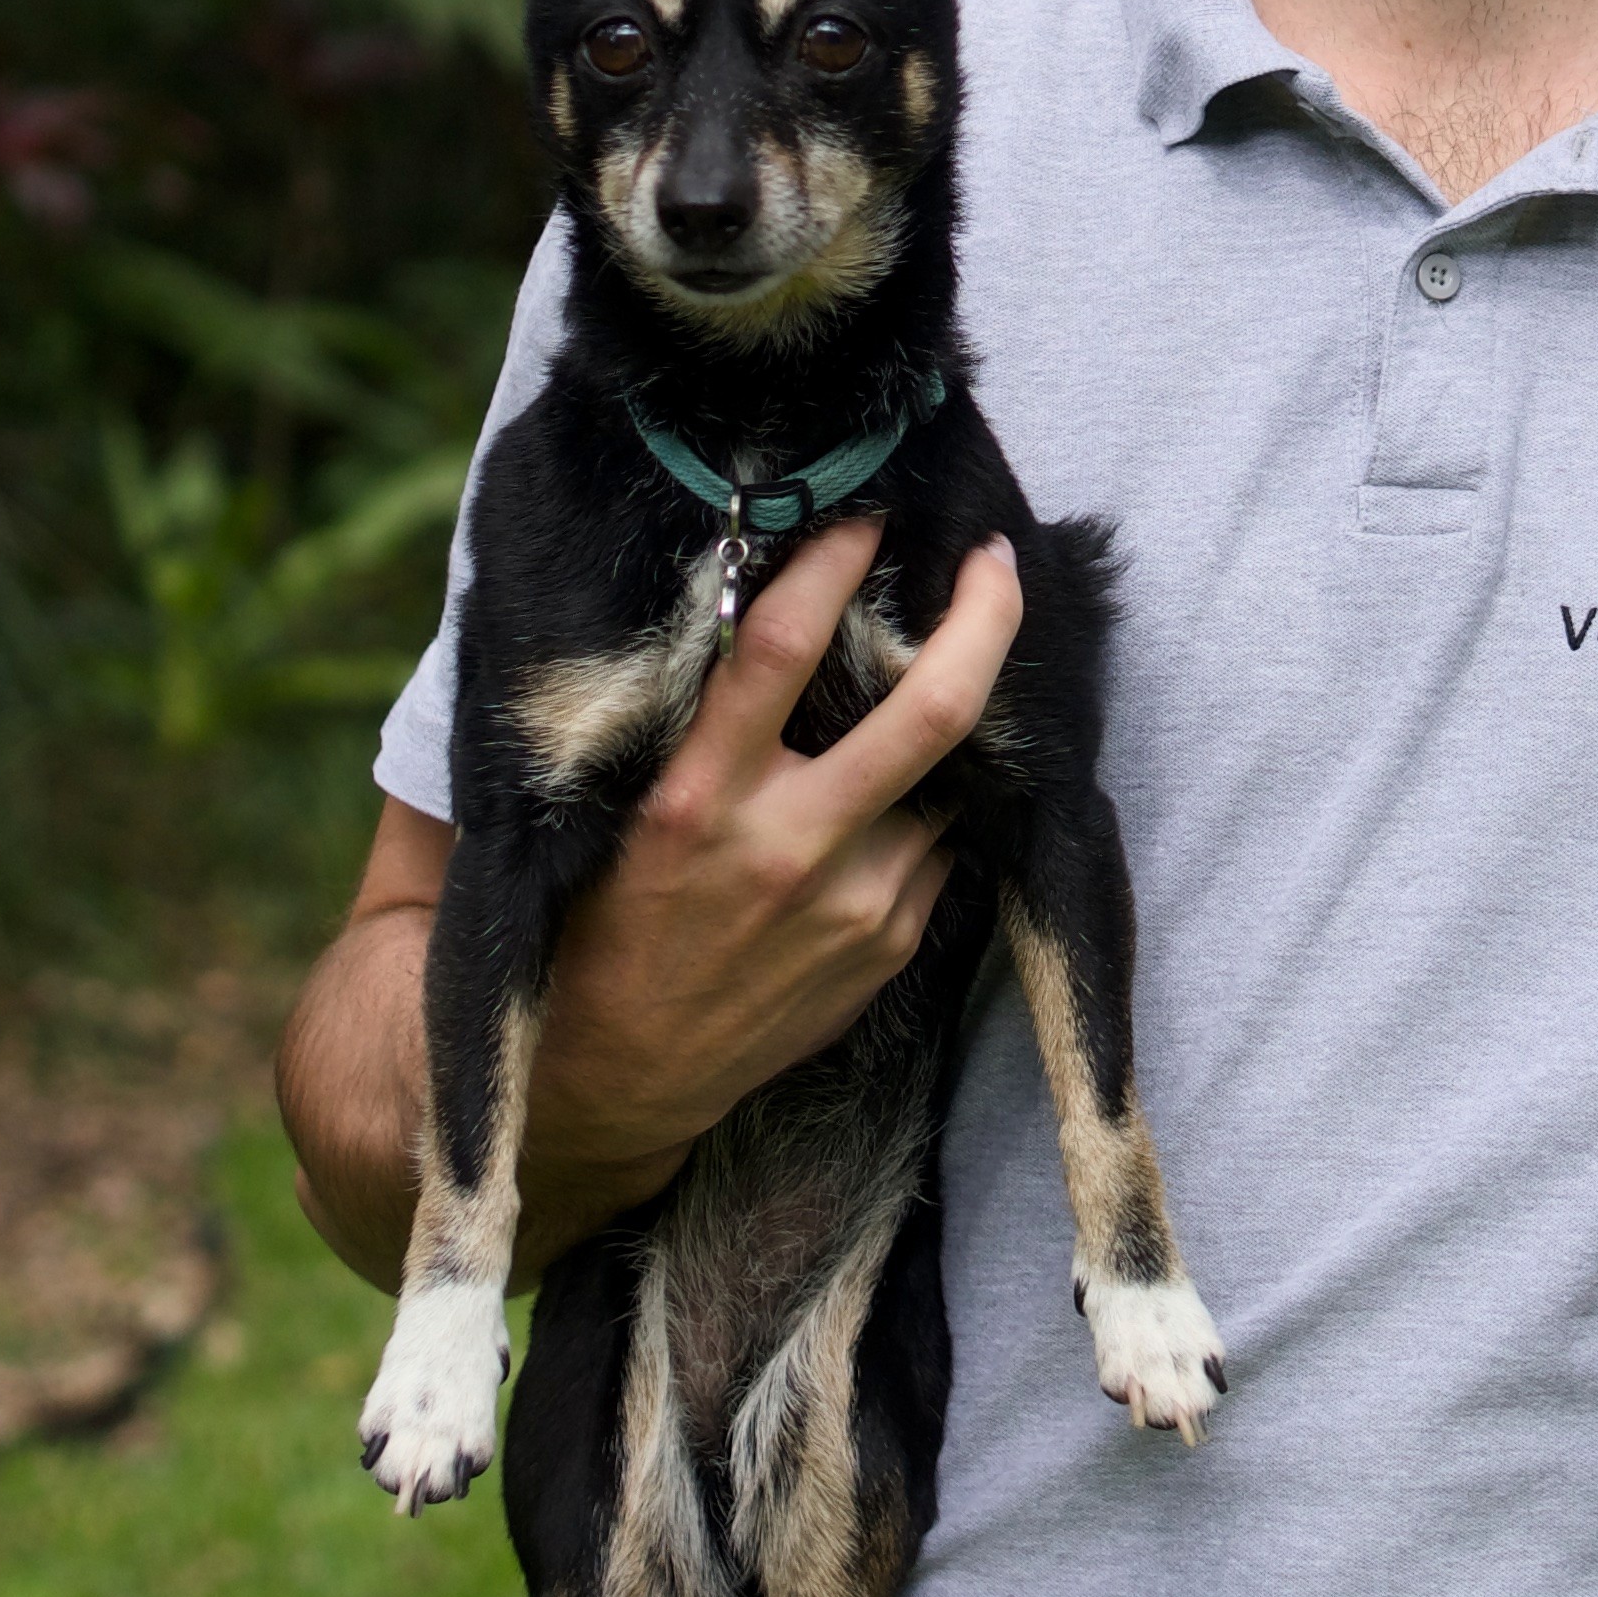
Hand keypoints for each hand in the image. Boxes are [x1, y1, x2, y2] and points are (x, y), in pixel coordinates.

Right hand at [517, 515, 1020, 1201]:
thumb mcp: (615, 811)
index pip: (777, 650)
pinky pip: (935, 849)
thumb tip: (747, 602)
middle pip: (929, 709)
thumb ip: (685, 722)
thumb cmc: (601, 921)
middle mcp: (784, 848)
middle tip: (996, 560)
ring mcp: (851, 906)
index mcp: (695, 800)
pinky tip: (888, 807)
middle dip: (983, 618)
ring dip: (942, 733)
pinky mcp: (887, 950)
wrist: (615, 1080)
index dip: (832, 565)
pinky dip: (921, 814)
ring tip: (930, 691)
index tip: (865, 516)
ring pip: (943, 779)